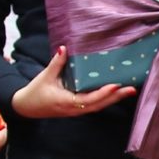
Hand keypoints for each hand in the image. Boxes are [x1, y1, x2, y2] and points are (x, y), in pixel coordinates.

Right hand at [11, 47, 134, 119]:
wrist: (27, 107)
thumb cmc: (35, 92)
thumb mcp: (45, 76)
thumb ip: (56, 63)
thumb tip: (64, 48)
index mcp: (66, 102)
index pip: (89, 99)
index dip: (103, 93)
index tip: (115, 86)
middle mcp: (75, 109)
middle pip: (99, 105)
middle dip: (116, 97)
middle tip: (132, 88)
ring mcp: (77, 111)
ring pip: (99, 106)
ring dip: (114, 99)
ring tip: (129, 90)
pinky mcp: (77, 109)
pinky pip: (95, 105)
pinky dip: (106, 99)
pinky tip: (116, 93)